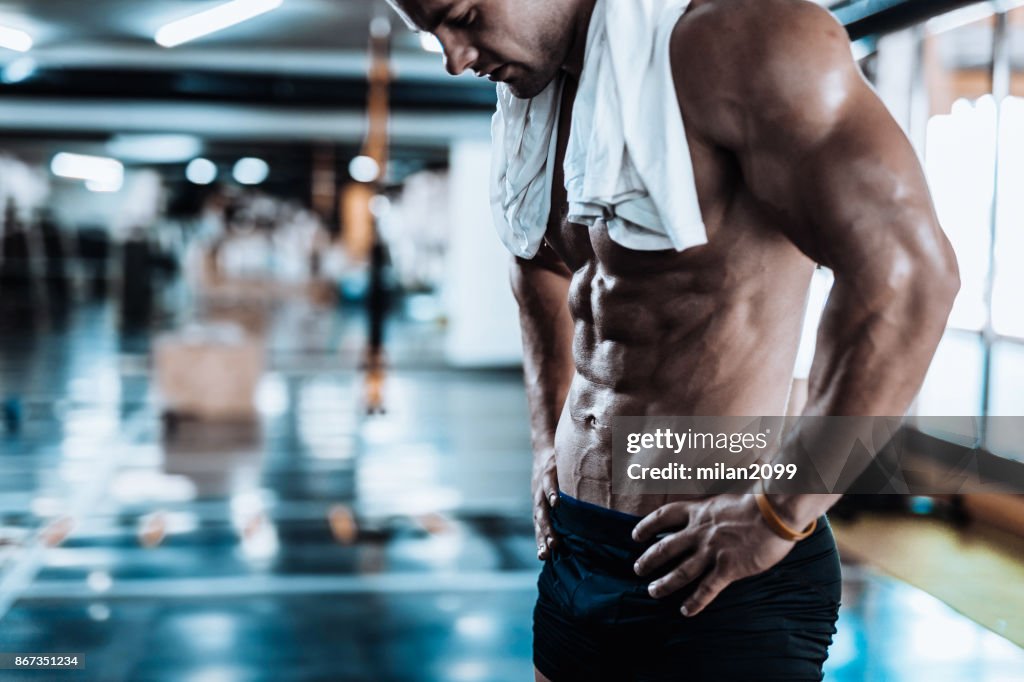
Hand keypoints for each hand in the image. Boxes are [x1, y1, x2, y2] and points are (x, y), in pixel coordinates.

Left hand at [532, 447, 558, 560]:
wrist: (546, 445)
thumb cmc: (555, 474)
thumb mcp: (558, 493)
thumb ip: (566, 511)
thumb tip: (585, 528)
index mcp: (541, 505)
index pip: (539, 527)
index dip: (541, 541)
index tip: (543, 558)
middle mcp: (539, 498)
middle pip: (539, 521)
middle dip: (544, 538)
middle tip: (548, 552)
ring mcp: (542, 485)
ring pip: (541, 507)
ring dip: (546, 524)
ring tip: (553, 539)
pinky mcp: (549, 469)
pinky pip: (548, 482)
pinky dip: (551, 493)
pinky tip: (555, 502)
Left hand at [631, 494, 795, 616]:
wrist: (775, 511)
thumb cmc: (757, 502)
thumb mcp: (724, 500)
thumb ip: (711, 511)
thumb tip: (707, 514)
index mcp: (698, 511)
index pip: (663, 516)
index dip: (647, 526)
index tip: (636, 535)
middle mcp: (699, 532)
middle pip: (665, 547)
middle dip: (649, 560)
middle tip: (638, 569)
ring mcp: (712, 551)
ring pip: (681, 571)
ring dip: (665, 583)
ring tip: (653, 591)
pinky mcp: (727, 568)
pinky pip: (706, 589)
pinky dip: (695, 602)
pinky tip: (686, 611)